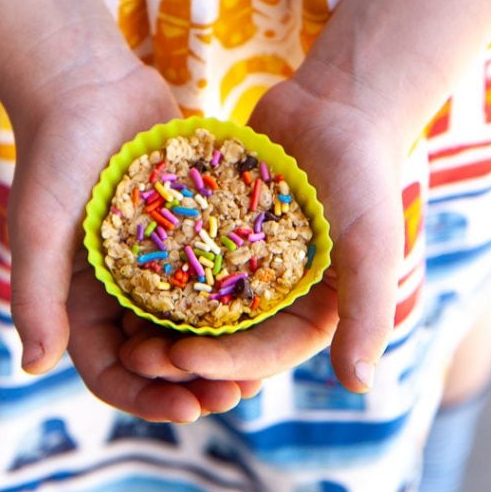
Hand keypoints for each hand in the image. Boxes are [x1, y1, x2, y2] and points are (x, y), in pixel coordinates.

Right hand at [7, 56, 260, 420]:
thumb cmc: (54, 153)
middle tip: (237, 395)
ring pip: (191, 321)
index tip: (190, 409)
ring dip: (221, 348)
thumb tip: (32, 365)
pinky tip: (272, 306)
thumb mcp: (39, 226)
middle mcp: (118, 289)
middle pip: (157, 356)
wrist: (85, 83)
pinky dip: (235, 296)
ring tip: (261, 366)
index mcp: (80, 300)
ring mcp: (154, 260)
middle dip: (193, 382)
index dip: (146, 397)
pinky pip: (213, 271)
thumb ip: (35, 293)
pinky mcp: (185, 227)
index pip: (110, 370)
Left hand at [120, 73, 406, 392]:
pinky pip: (184, 257)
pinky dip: (157, 270)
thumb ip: (368, 310)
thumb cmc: (364, 174)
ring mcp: (243, 264)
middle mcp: (274, 298)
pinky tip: (118, 275)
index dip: (223, 363)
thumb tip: (358, 386)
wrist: (337, 105)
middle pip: (222, 341)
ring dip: (161, 323)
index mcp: (311, 313)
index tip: (180, 359)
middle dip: (181, 355)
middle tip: (136, 358)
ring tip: (118, 331)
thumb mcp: (372, 244)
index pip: (263, 354)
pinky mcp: (219, 231)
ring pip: (195, 306)